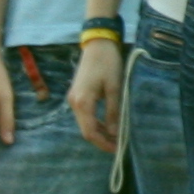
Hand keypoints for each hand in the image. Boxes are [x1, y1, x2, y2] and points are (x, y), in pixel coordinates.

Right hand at [68, 36, 126, 152]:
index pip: (90, 132)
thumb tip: (115, 133)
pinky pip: (85, 115)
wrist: (98, 44)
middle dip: (102, 140)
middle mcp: (74, 103)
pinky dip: (96, 123)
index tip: (117, 149)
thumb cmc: (108, 63)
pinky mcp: (77, 95)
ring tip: (116, 138)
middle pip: (86, 130)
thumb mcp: (114, 88)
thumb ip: (113, 111)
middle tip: (119, 146)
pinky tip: (109, 126)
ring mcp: (74, 99)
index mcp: (82, 102)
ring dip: (100, 132)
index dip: (103, 143)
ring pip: (85, 123)